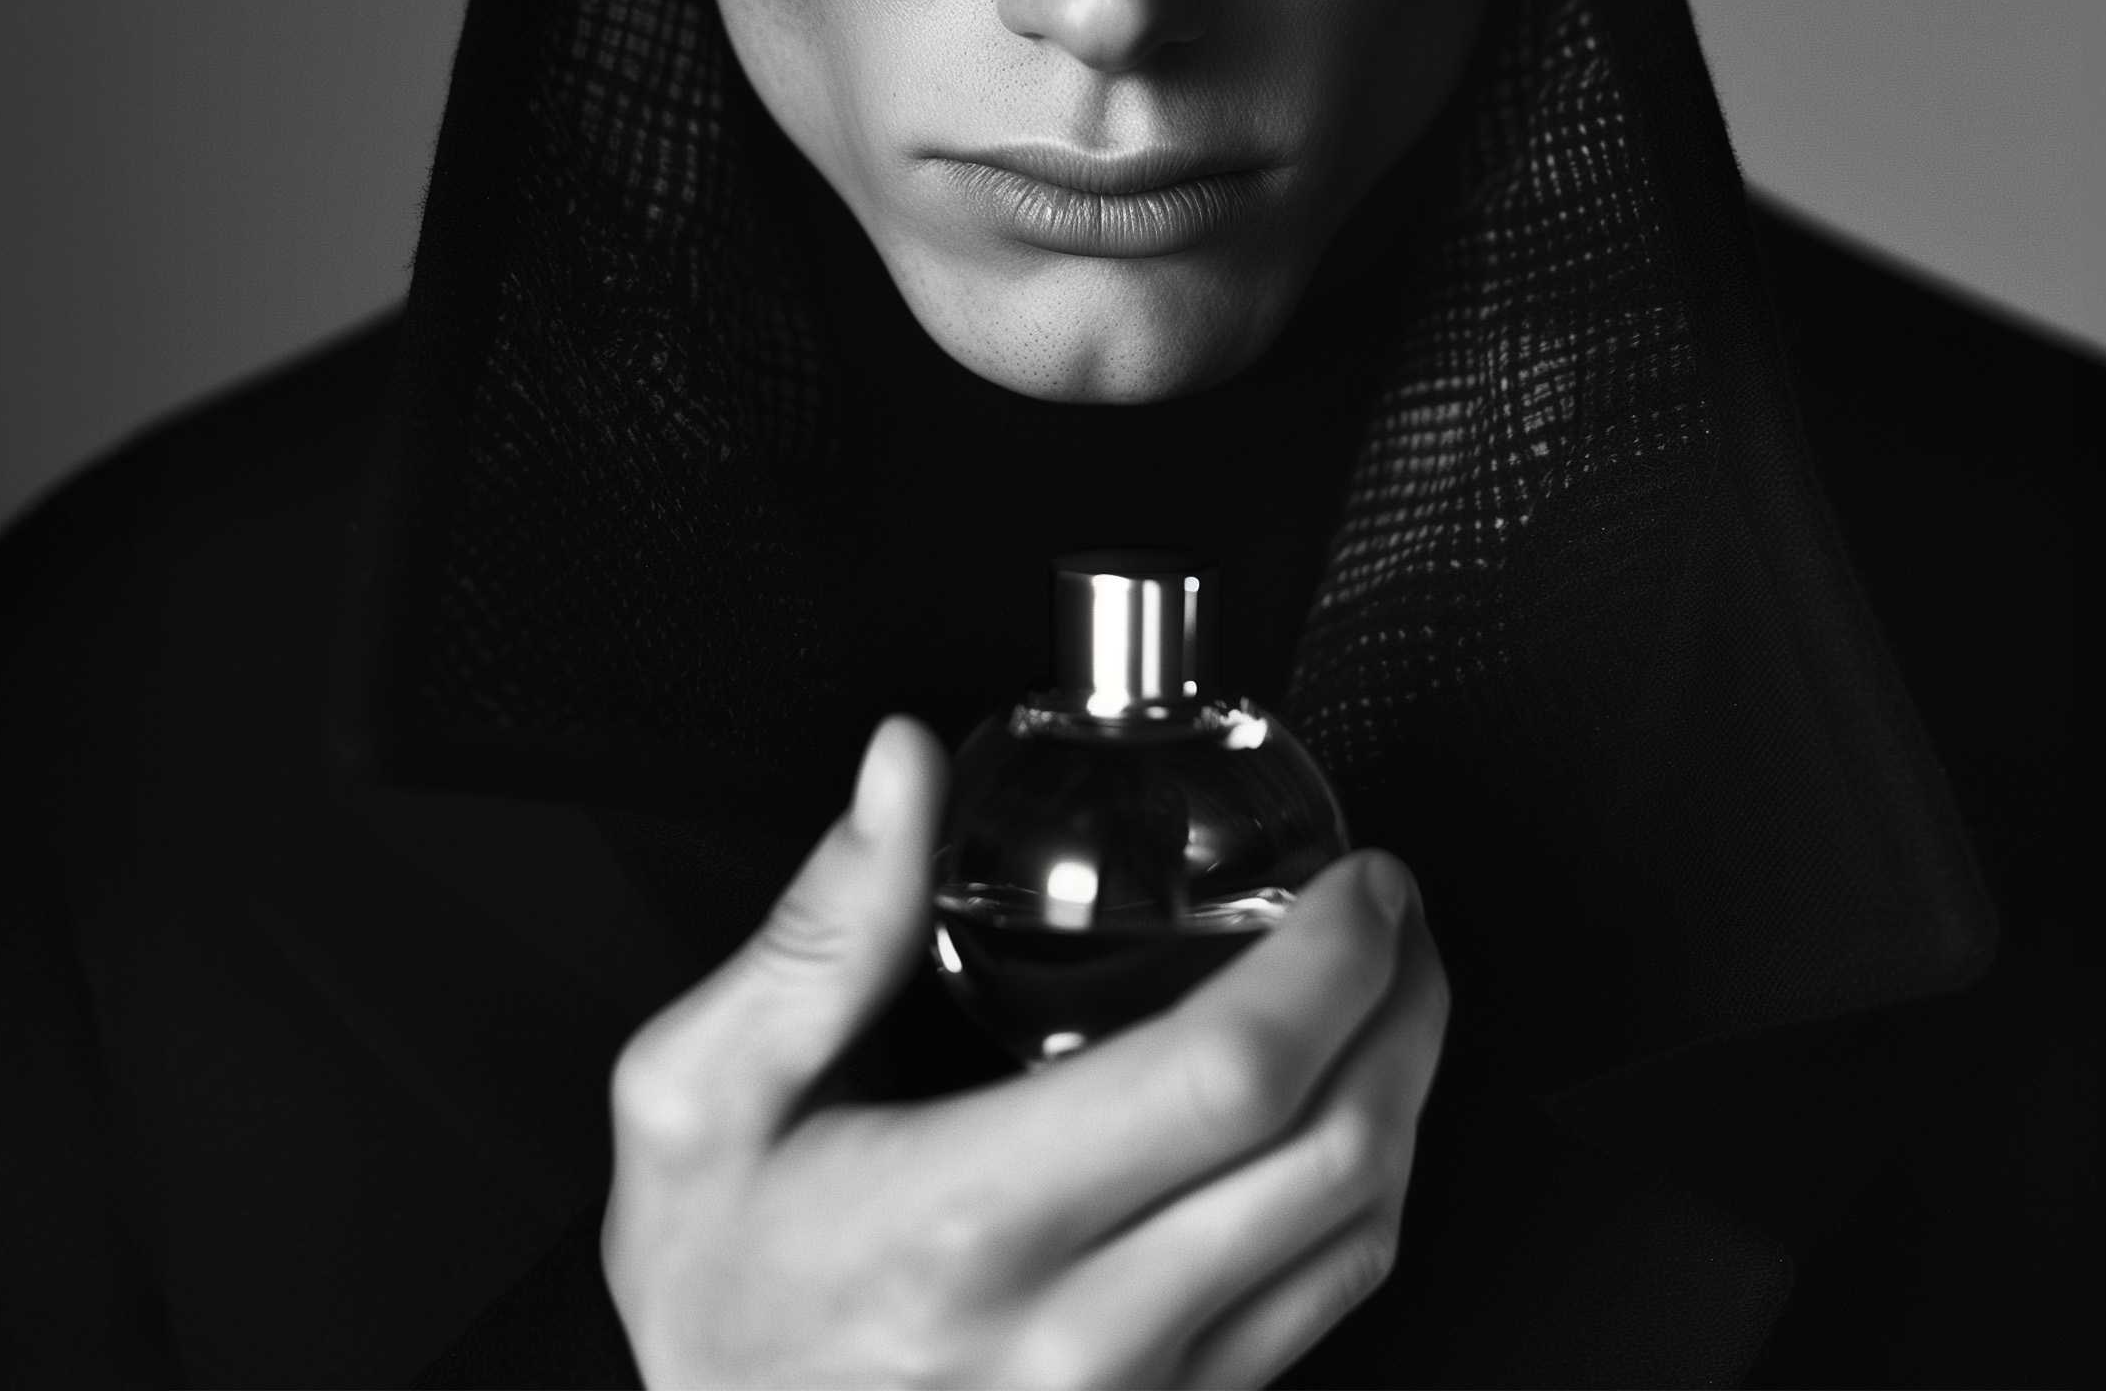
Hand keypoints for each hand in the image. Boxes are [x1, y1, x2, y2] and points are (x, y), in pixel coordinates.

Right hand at [602, 715, 1449, 1390]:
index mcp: (971, 1221)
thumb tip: (902, 771)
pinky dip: (1363, 1195)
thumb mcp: (697, 1098)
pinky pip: (1323, 1308)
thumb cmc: (717, 1299)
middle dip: (1405, 1005)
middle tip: (1393, 915)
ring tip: (1392, 994)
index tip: (1358, 886)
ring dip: (1407, 1095)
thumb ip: (820, 928)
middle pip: (1339, 1154)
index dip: (1335, 961)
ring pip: (1360, 1238)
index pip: (1232, 1075)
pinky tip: (1342, 1117)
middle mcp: (1081, 1333)